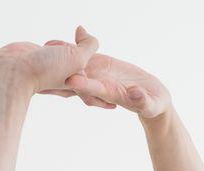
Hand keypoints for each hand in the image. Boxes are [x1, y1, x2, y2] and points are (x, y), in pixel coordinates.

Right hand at [0, 26, 99, 94]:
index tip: (113, 107)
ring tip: (56, 50)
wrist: (15, 69)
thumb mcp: (77, 56)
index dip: (103, 99)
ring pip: (67, 54)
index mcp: (79, 84)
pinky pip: (54, 48)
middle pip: (82, 69)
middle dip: (81, 64)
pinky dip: (53, 44)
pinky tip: (47, 46)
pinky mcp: (43, 58)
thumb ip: (88, 45)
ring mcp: (54, 69)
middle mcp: (67, 79)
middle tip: (80, 69)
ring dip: (63, 47)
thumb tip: (84, 32)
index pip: (96, 90)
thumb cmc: (46, 69)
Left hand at [38, 50, 172, 118]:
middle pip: (79, 77)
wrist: (152, 99)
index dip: (83, 85)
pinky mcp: (105, 64)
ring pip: (81, 64)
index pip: (94, 90)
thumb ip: (143, 101)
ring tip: (52, 43)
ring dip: (66, 53)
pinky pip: (92, 54)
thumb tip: (136, 94)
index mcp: (111, 94)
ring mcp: (101, 74)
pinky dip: (84, 43)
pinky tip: (79, 30)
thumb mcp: (151, 105)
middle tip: (50, 57)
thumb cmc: (153, 106)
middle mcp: (101, 84)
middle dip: (64, 69)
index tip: (71, 80)